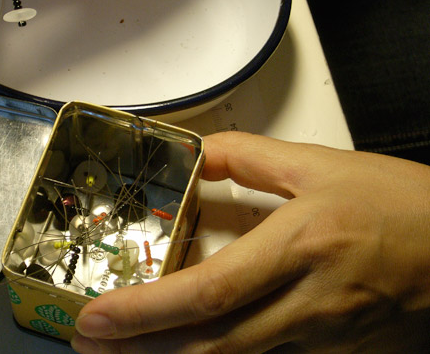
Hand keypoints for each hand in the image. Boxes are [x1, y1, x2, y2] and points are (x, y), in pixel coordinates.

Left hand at [71, 132, 429, 352]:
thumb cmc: (400, 206)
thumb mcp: (319, 165)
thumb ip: (247, 157)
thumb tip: (196, 155)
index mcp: (301, 245)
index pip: (208, 289)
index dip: (145, 309)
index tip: (97, 315)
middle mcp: (306, 302)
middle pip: (209, 343)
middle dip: (141, 349)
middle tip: (90, 343)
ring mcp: (319, 337)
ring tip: (122, 352)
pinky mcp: (330, 353)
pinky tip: (185, 350)